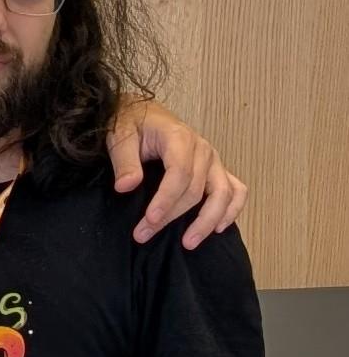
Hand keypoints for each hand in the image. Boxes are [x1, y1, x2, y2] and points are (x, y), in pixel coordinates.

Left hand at [108, 99, 245, 248]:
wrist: (142, 113)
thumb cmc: (130, 124)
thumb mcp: (119, 136)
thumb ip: (124, 161)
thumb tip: (126, 187)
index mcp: (179, 138)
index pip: (179, 174)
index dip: (166, 199)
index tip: (149, 220)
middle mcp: (203, 150)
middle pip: (196, 189)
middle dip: (172, 216)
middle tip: (144, 235)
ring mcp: (213, 160)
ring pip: (223, 193)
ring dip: (208, 220)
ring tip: (189, 243)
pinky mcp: (216, 169)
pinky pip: (235, 190)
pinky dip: (231, 209)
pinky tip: (218, 228)